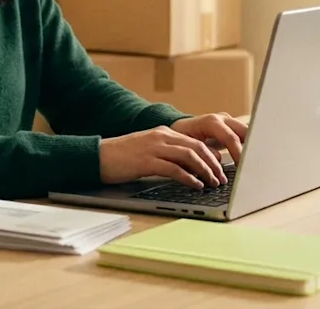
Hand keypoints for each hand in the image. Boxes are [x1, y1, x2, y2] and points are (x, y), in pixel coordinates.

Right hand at [98, 126, 227, 188]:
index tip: (220, 168)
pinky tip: (195, 186)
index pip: (195, 141)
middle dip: (212, 164)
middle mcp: (161, 137)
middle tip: (221, 179)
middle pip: (196, 147)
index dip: (211, 155)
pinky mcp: (146, 161)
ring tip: (212, 183)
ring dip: (205, 171)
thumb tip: (189, 168)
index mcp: (163, 132)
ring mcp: (154, 148)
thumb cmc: (122, 157)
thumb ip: (167, 154)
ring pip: (189, 156)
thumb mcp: (148, 150)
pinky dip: (188, 178)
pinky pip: (174, 169)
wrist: (98, 156)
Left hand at [170, 113, 248, 164]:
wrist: (179, 128)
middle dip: (250, 148)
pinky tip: (250, 159)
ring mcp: (229, 121)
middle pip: (245, 132)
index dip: (238, 153)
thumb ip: (204, 153)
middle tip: (253, 165)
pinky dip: (248, 146)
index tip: (243, 167)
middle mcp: (223, 119)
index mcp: (211, 122)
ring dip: (251, 147)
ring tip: (254, 163)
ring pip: (247, 132)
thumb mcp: (189, 147)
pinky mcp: (232, 127)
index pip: (231, 138)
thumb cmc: (181, 137)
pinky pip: (244, 136)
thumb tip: (218, 163)